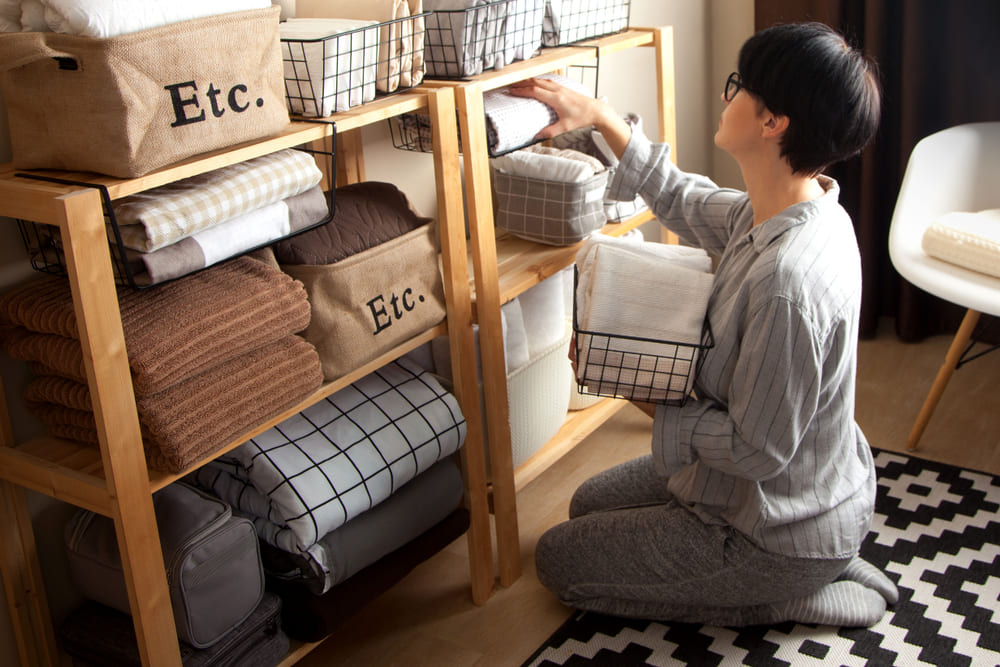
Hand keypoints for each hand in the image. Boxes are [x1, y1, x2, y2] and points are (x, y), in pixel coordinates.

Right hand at [507, 77, 631, 157]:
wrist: (595, 110)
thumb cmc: (581, 118)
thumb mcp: (565, 127)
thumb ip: (550, 132)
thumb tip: (536, 137)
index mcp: (556, 98)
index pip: (534, 91)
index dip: (521, 91)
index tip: (511, 91)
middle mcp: (557, 90)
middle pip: (535, 82)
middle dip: (521, 84)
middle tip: (509, 86)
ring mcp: (560, 87)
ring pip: (541, 80)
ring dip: (528, 80)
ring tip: (518, 83)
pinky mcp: (563, 87)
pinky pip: (547, 80)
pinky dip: (537, 80)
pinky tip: (534, 82)